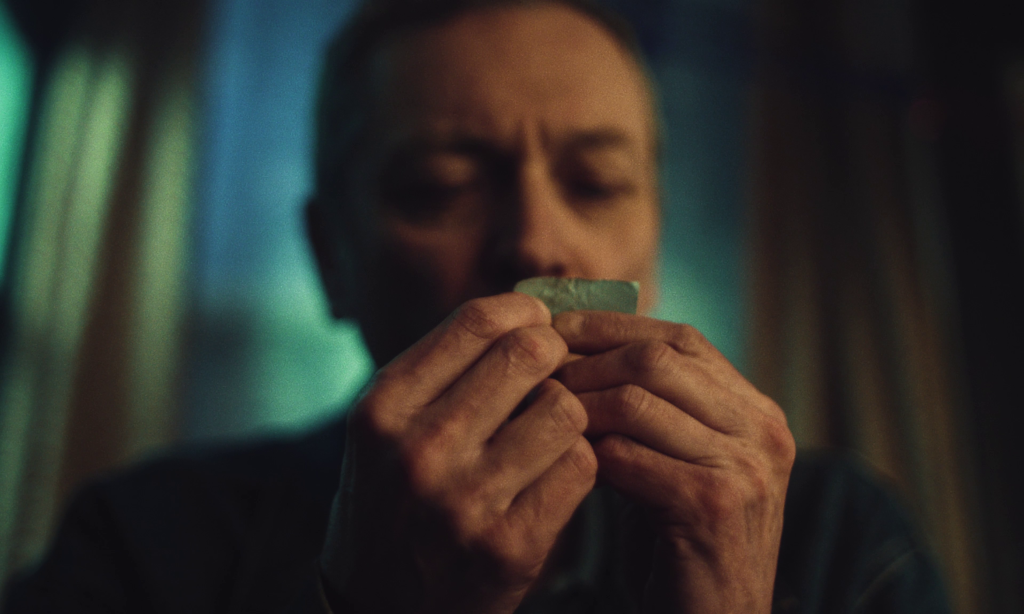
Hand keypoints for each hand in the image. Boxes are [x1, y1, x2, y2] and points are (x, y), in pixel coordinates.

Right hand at [320, 293, 597, 613]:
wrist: (381, 606)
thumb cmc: (394, 499)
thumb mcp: (387, 427)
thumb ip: (442, 367)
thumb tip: (527, 309)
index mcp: (384, 408)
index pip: (478, 321)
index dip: (523, 312)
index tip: (536, 324)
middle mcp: (418, 449)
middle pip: (529, 354)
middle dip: (553, 356)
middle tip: (551, 374)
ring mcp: (464, 500)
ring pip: (564, 408)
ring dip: (566, 415)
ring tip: (548, 432)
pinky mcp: (510, 544)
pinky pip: (581, 465)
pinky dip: (577, 463)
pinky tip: (554, 474)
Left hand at [553, 311, 795, 613]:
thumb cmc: (679, 540)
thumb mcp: (675, 461)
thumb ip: (651, 410)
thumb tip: (573, 346)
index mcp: (755, 411)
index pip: (679, 337)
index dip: (611, 327)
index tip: (553, 329)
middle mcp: (762, 430)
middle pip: (657, 358)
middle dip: (586, 360)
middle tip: (537, 371)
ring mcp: (744, 467)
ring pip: (637, 400)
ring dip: (577, 403)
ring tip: (540, 412)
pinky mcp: (713, 506)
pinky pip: (629, 455)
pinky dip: (587, 451)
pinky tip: (564, 460)